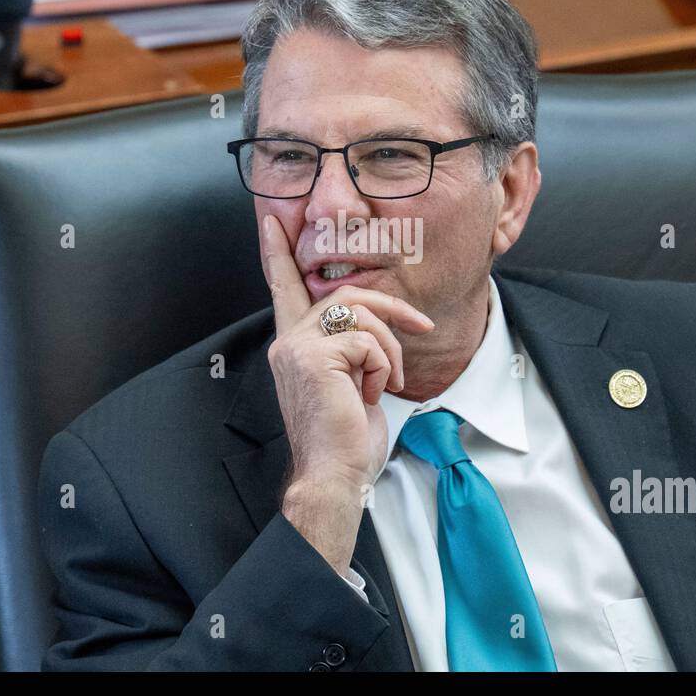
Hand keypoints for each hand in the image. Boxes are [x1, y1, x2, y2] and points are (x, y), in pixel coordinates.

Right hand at [261, 216, 432, 572]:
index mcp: (293, 344)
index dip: (278, 253)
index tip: (272, 221)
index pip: (284, 287)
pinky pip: (368, 340)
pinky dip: (384, 366)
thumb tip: (369, 326)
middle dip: (392, 308)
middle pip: (348, 293)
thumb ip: (348, 347)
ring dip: (390, 348)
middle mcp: (289, 340)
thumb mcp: (349, 381)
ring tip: (389, 381)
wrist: (335, 474)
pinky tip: (374, 393)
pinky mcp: (315, 356)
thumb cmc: (346, 438)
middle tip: (423, 324)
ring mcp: (298, 346)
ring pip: (362, 313)